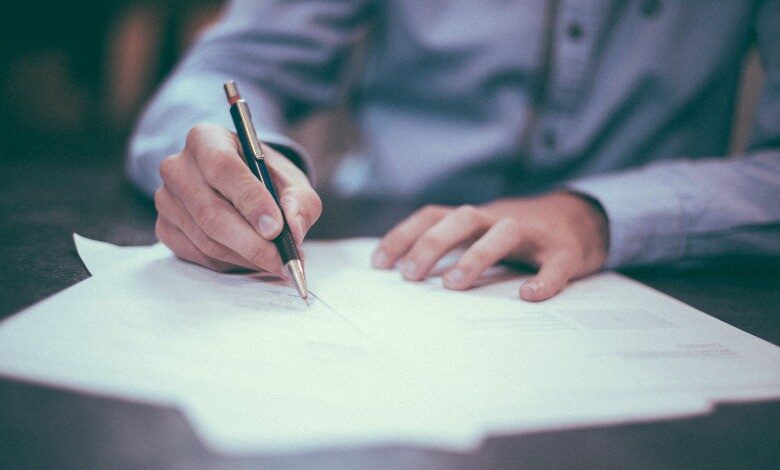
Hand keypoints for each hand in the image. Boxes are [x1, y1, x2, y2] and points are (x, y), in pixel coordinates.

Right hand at [154, 123, 321, 273]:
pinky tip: (250, 257)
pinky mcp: (164, 228)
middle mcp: (177, 166)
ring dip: (246, 257)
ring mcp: (166, 199)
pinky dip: (230, 263)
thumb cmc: (266, 179)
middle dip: (252, 242)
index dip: (250, 200)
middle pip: (211, 212)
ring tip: (275, 260)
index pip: (222, 167)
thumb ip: (300, 201)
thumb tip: (294, 229)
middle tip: (283, 260)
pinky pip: (198, 255)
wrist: (241, 187)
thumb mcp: (292, 181)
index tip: (276, 228)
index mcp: (206, 139)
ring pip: (206, 239)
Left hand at [372, 192, 608, 300]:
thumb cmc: (520, 235)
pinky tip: (528, 296)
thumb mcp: (482, 233)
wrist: (584, 219)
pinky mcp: (566, 251)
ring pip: (504, 232)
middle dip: (432, 244)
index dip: (404, 235)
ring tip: (453, 285)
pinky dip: (544, 280)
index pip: (433, 216)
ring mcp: (535, 233)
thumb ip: (452, 247)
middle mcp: (500, 218)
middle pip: (462, 218)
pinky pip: (555, 264)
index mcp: (476, 218)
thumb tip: (405, 275)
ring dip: (476, 255)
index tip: (378, 264)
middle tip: (410, 276)